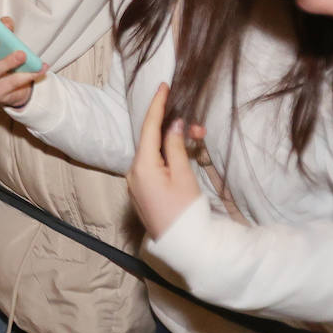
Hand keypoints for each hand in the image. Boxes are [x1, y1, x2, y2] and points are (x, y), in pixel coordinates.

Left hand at [128, 83, 204, 239]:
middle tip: (199, 129)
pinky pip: (153, 165)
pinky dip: (166, 156)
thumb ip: (175, 146)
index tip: (163, 86)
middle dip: (173, 128)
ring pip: (153, 152)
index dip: (157, 106)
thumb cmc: (186, 211)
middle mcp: (133, 172)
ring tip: (196, 140)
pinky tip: (181, 153)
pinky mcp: (142, 190)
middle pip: (151, 140)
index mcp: (141, 166)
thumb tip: (172, 124)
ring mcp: (136, 183)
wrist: (183, 246)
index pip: (148, 128)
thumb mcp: (183, 176)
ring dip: (172, 143)